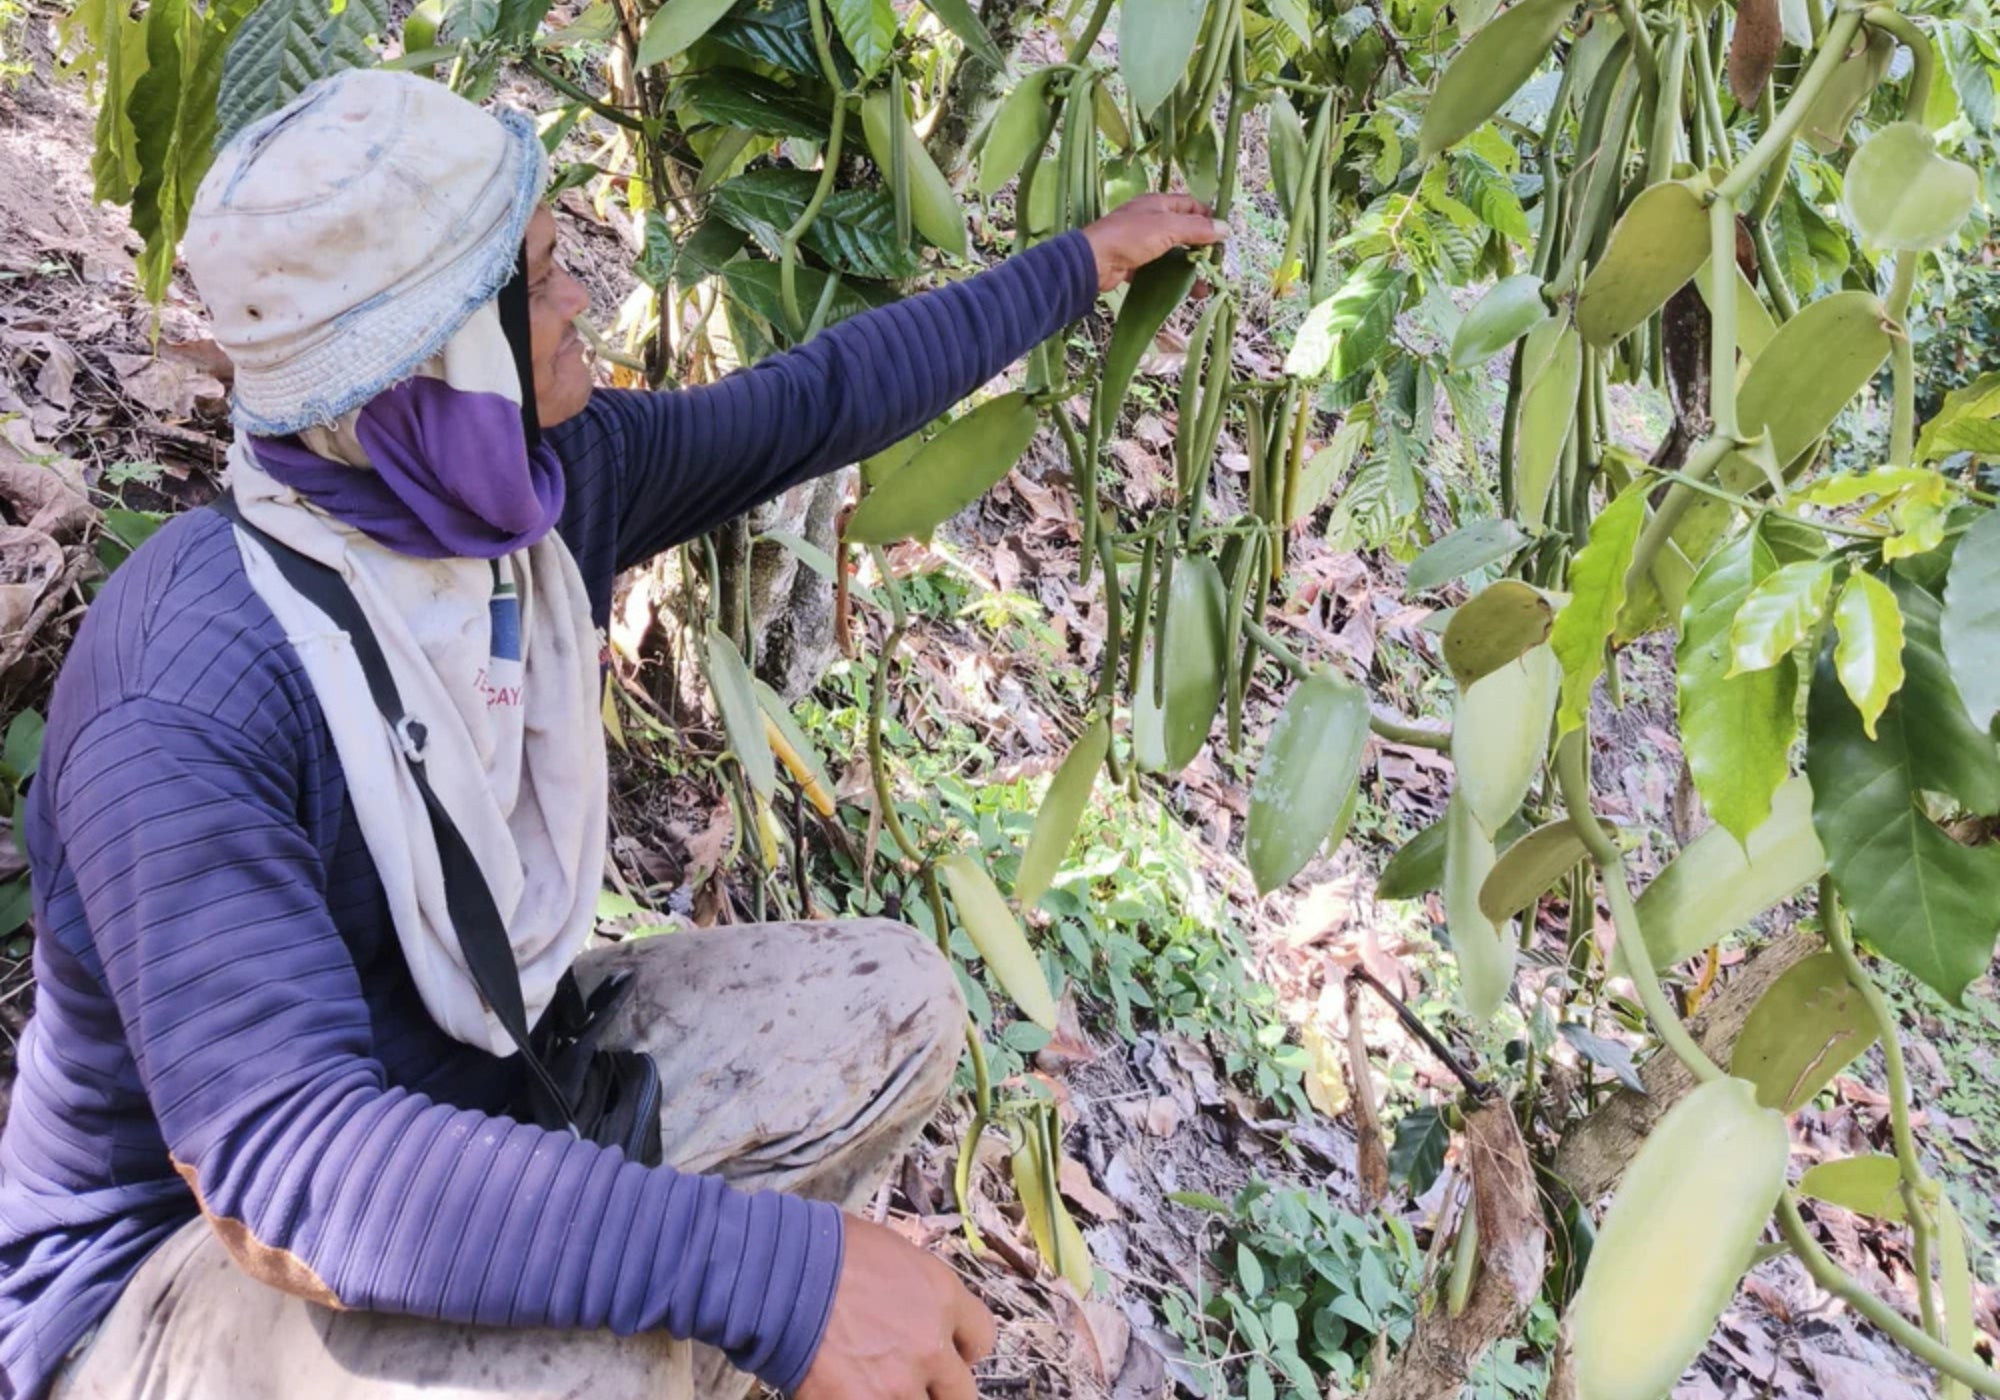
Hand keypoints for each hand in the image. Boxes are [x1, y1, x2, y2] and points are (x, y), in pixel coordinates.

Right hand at [793, 1215, 996, 1399]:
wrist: (778, 1273)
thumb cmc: (824, 1249)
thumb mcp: (891, 1253)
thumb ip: (917, 1292)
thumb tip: (916, 1311)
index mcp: (942, 1297)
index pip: (982, 1338)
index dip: (963, 1350)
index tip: (949, 1353)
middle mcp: (930, 1345)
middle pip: (962, 1392)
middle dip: (940, 1389)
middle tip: (916, 1381)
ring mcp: (897, 1384)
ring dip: (903, 1399)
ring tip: (878, 1385)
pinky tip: (849, 1391)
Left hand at [1080, 193, 1230, 292]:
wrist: (1093, 262)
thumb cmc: (1131, 237)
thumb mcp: (1168, 227)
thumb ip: (1197, 229)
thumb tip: (1225, 228)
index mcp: (1158, 204)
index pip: (1190, 205)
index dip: (1208, 218)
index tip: (1223, 236)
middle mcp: (1150, 220)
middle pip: (1183, 231)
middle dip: (1201, 248)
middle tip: (1216, 265)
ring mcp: (1141, 243)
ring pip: (1172, 254)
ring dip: (1189, 269)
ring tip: (1205, 287)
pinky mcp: (1134, 264)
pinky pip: (1159, 270)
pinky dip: (1173, 280)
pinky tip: (1186, 293)